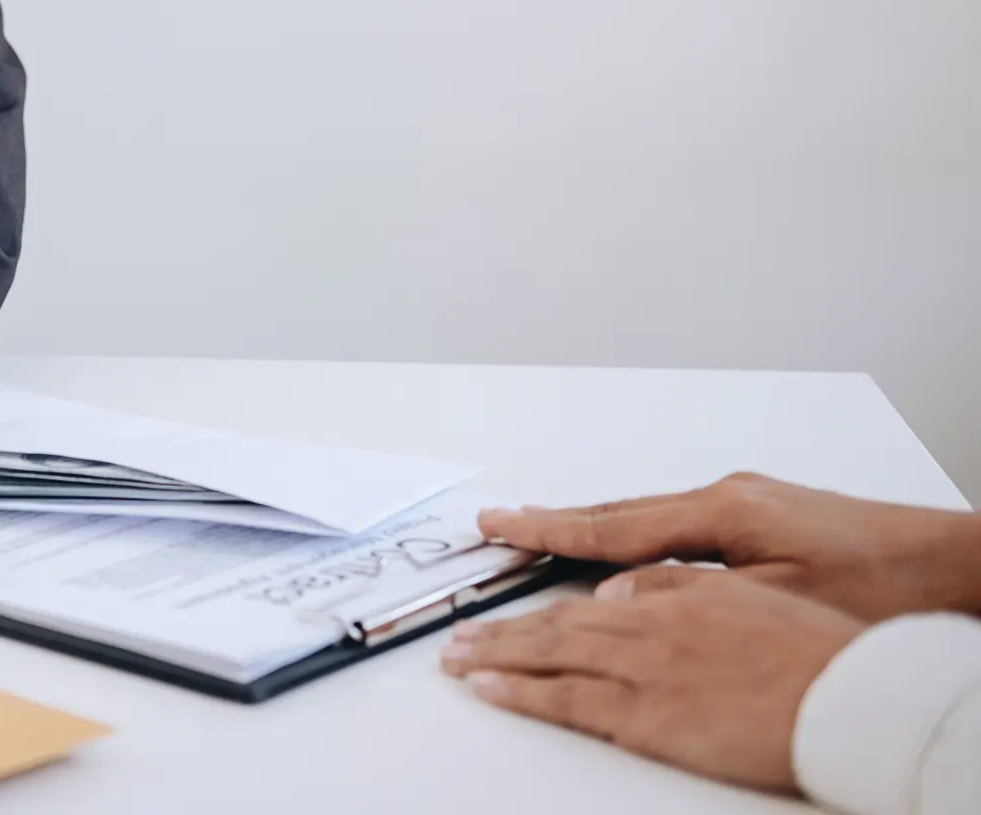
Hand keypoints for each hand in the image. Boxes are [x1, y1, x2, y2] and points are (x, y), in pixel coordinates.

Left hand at [440, 572, 862, 792]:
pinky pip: (567, 702)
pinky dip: (521, 693)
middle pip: (556, 624)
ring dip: (496, 655)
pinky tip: (489, 689)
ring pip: (550, 656)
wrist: (850, 699)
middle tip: (459, 634)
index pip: (589, 598)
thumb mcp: (748, 599)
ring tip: (456, 658)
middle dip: (502, 629)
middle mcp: (648, 627)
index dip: (541, 599)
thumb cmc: (817, 656)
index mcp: (674, 596)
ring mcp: (643, 672)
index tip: (505, 603)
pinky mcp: (647, 718)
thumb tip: (620, 591)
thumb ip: (678, 589)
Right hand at [480, 473, 980, 620]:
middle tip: (497, 524)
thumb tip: (622, 590)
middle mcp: (724, 496)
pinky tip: (617, 545)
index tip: (498, 525)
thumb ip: (692, 592)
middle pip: (618, 512)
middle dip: (553, 520)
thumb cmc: (882, 589)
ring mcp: (741, 502)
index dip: (547, 528)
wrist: (951, 564)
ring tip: (539, 532)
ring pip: (643, 515)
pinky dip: (628, 532)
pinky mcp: (758, 516)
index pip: (612, 524)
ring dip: (589, 526)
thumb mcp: (776, 600)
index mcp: (722, 511)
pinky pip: (671, 522)